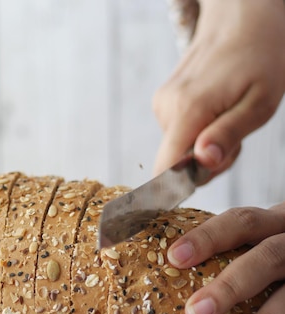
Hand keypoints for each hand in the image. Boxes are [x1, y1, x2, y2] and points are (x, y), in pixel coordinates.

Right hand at [153, 0, 284, 178]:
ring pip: (179, 147)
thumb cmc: (260, 58)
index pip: (165, 168)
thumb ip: (228, 136)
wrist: (241, 18)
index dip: (177, 186)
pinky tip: (217, 109)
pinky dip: (199, 131)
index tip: (197, 182)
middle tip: (236, 135)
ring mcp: (162, 104)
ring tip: (230, 115)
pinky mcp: (163, 101)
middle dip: (206, 161)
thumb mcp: (259, 103)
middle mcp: (166, 108)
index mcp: (187, 110)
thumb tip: (202, 163)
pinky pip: (178, 132)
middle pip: (177, 161)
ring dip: (205, 144)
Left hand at [167, 202, 284, 313]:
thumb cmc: (277, 254)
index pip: (241, 222)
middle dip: (230, 285)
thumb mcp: (262, 239)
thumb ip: (230, 248)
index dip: (208, 237)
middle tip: (195, 312)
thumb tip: (170, 269)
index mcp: (275, 222)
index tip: (175, 257)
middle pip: (269, 256)